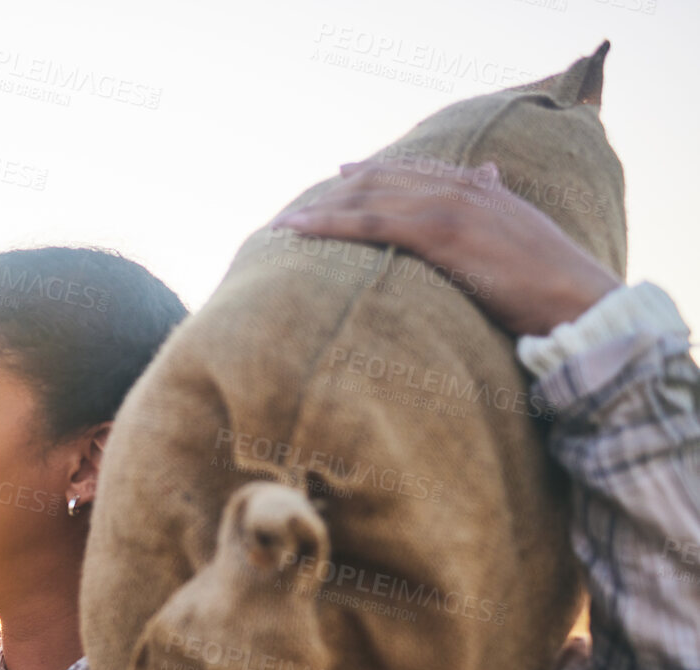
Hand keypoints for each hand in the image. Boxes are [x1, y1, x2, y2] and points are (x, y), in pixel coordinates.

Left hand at [271, 159, 621, 336]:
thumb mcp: (521, 235)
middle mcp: (464, 189)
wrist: (578, 303)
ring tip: (284, 225)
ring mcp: (452, 208)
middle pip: (383, 182)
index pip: (416, 172)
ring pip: (370, 200)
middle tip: (298, 209)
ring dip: (322, 211)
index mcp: (482, 189)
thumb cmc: (551, 286)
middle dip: (337, 194)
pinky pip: (372, 224)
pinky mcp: (441, 234)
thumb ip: (496, 206)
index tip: (341, 174)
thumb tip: (487, 176)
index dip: (374, 172)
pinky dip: (330, 224)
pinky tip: (299, 230)